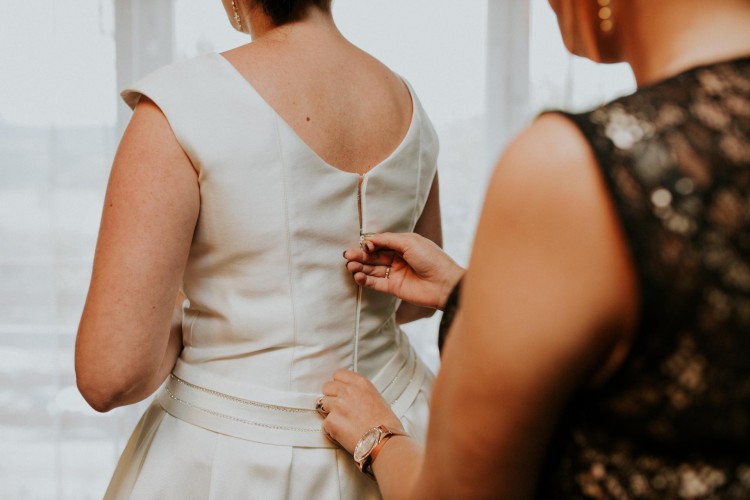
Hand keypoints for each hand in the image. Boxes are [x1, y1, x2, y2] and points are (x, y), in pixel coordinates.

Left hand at [320, 370, 403, 454]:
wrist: (384, 441)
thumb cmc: (386, 425)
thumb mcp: (377, 399)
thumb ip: (360, 394)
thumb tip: (352, 397)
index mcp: (360, 383)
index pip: (338, 374)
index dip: (338, 385)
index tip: (339, 392)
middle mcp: (348, 391)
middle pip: (327, 387)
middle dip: (331, 397)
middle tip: (338, 408)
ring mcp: (338, 405)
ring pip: (321, 404)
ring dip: (328, 412)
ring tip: (341, 422)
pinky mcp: (331, 421)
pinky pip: (324, 423)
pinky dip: (330, 430)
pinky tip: (342, 433)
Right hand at [343, 232, 464, 309]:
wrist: (444, 283)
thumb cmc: (431, 259)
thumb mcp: (409, 242)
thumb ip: (387, 240)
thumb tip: (368, 239)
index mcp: (403, 245)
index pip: (380, 243)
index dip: (369, 244)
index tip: (361, 245)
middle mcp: (397, 259)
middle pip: (374, 257)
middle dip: (360, 256)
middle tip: (347, 255)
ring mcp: (395, 274)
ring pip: (372, 270)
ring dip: (360, 267)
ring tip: (350, 266)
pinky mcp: (394, 288)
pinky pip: (376, 283)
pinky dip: (365, 280)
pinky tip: (357, 276)